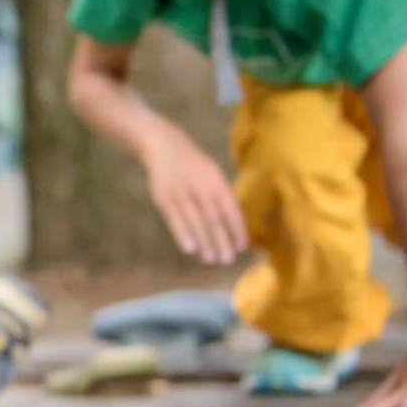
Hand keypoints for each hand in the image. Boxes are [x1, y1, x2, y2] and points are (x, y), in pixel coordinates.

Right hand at [142, 131, 247, 264]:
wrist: (165, 147)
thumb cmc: (195, 166)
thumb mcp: (212, 175)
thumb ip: (221, 197)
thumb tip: (233, 227)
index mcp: (216, 181)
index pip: (230, 210)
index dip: (237, 230)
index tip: (242, 247)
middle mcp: (200, 187)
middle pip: (213, 220)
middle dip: (221, 241)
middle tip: (227, 260)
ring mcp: (181, 193)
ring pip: (195, 222)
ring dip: (204, 243)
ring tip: (211, 259)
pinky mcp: (164, 198)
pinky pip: (175, 220)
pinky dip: (183, 235)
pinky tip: (190, 249)